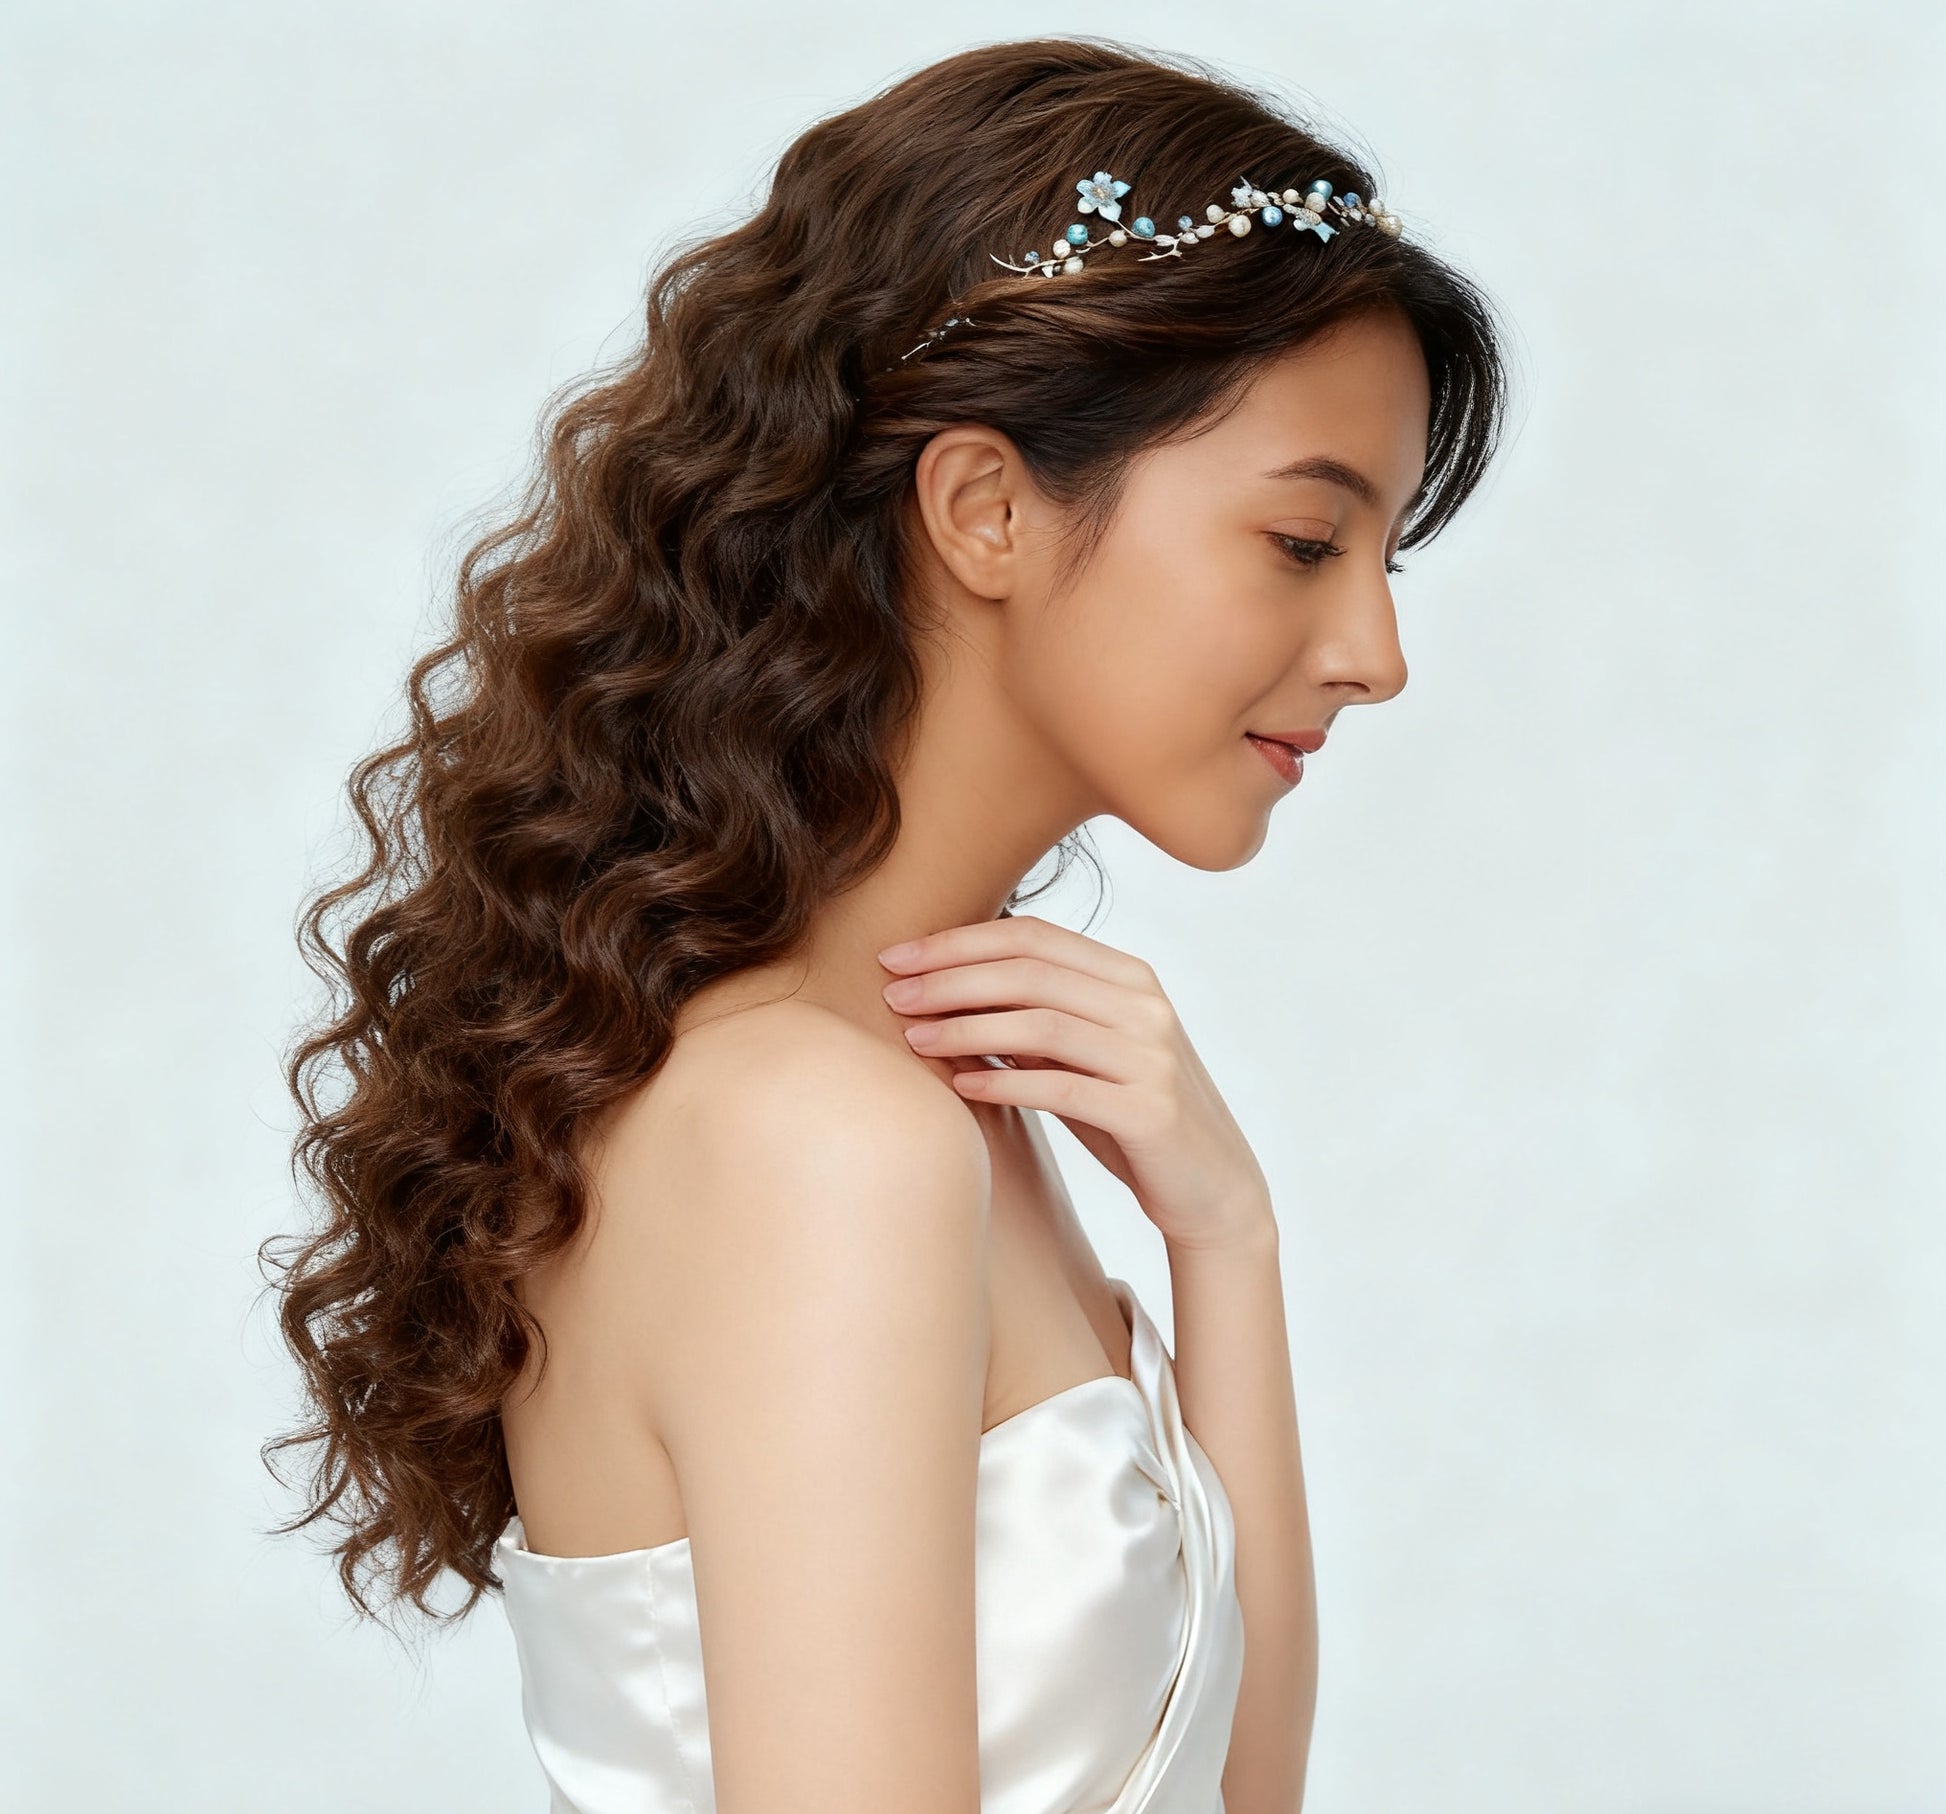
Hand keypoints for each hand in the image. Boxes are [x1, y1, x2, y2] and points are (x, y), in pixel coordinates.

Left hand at [877, 914, 1274, 1251]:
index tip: (898, 955)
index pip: (1034, 935)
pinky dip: (1005, 1082)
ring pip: (1042, 1025)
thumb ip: (1035, 1018)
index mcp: (1130, 977)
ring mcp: (1151, 1056)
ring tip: (913, 1036)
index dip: (959, 940)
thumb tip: (944, 989)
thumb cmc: (1130, 1116)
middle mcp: (1145, 1005)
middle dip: (951, 977)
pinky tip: (961, 1085)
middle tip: (892, 991)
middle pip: (1031, 972)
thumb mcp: (1084, 1056)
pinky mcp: (1150, 1110)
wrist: (1211, 1187)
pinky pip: (1062, 1088)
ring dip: (966, 1027)